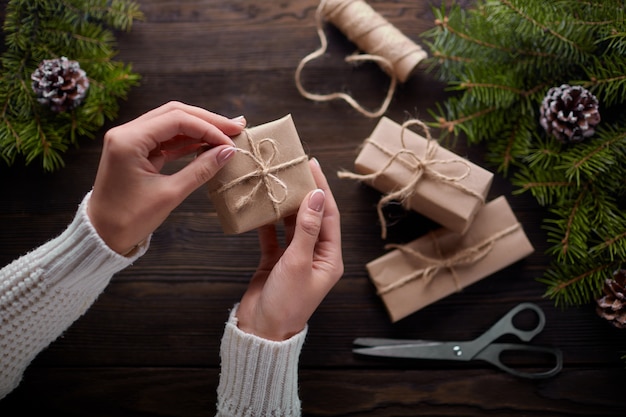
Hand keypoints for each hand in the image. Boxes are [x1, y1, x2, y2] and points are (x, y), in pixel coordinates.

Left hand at [88, 101, 245, 254]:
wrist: (101, 235)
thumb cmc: (130, 219)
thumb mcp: (170, 194)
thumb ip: (200, 170)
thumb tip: (227, 152)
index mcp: (129, 140)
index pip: (177, 120)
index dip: (208, 128)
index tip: (230, 142)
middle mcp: (127, 132)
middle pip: (174, 113)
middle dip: (207, 120)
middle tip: (236, 126)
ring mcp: (130, 140)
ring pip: (171, 123)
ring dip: (199, 128)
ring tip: (226, 133)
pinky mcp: (135, 150)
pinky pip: (165, 138)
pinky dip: (187, 141)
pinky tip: (207, 145)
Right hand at [236, 159, 343, 340]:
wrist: (261, 331)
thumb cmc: (285, 303)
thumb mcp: (298, 263)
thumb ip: (306, 228)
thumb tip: (316, 196)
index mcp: (330, 258)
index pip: (328, 215)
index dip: (321, 189)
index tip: (312, 166)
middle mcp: (315, 255)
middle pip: (312, 216)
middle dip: (304, 192)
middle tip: (294, 167)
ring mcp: (295, 258)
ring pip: (293, 224)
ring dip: (286, 204)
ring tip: (278, 181)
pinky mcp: (276, 261)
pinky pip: (274, 236)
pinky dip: (268, 222)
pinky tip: (262, 207)